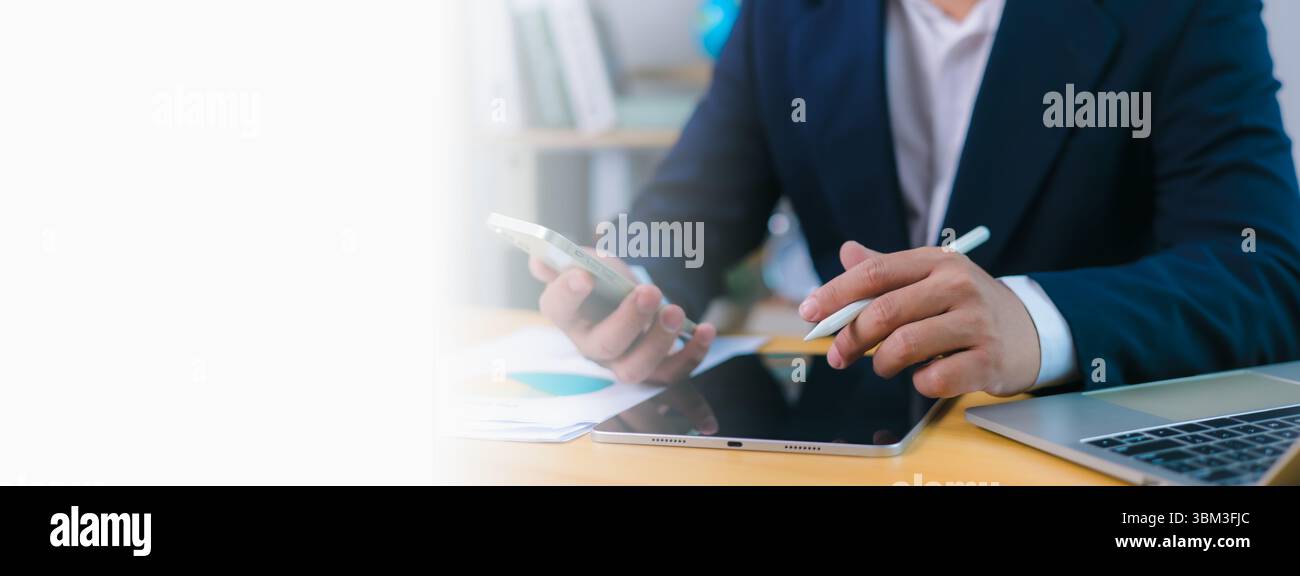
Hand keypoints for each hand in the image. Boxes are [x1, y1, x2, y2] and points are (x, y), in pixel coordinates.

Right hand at [529, 249, 715, 384]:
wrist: (631, 300)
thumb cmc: (605, 282)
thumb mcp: (588, 263)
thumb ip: (566, 259)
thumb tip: (540, 259)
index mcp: (569, 315)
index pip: (556, 308)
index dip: (567, 293)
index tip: (583, 275)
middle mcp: (591, 345)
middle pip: (603, 345)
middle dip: (627, 320)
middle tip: (649, 291)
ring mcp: (622, 363)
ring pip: (635, 368)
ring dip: (658, 342)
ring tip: (676, 311)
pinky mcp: (654, 370)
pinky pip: (672, 374)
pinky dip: (691, 355)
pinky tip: (706, 330)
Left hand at [798, 241, 1040, 397]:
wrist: (1033, 332)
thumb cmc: (969, 306)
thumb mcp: (933, 278)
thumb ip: (888, 269)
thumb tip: (847, 253)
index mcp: (937, 261)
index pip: (875, 272)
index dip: (834, 293)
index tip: (808, 313)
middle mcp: (958, 286)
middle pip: (884, 312)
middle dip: (850, 338)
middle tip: (838, 355)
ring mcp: (975, 323)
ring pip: (903, 346)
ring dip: (882, 363)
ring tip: (886, 365)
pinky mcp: (988, 361)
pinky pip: (933, 378)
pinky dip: (919, 383)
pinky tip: (926, 375)